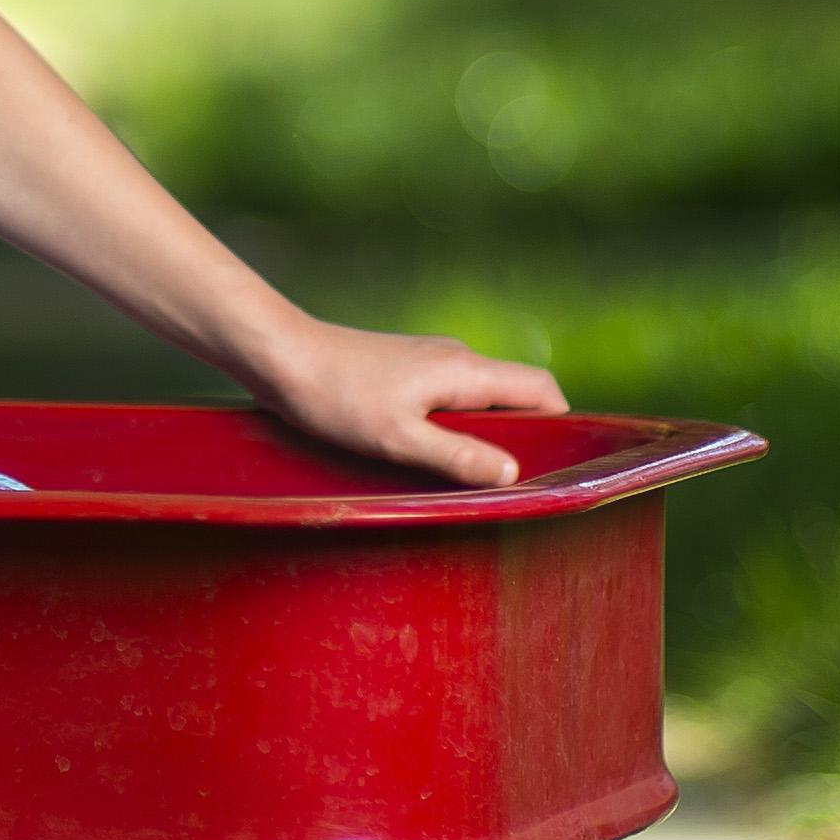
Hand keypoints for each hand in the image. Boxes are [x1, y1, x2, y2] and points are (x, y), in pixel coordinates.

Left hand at [249, 319, 567, 489]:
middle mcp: (456, 358)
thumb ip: (457, 456)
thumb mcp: (398, 438)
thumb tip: (513, 475)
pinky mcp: (406, 369)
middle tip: (504, 483)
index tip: (551, 466)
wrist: (280, 357)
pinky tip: (424, 453)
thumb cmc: (336, 397)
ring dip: (482, 434)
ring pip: (480, 399)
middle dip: (520, 437)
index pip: (542, 389)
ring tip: (463, 474)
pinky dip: (452, 425)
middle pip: (515, 395)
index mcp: (465, 370)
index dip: (559, 425)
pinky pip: (449, 398)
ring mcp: (430, 360)